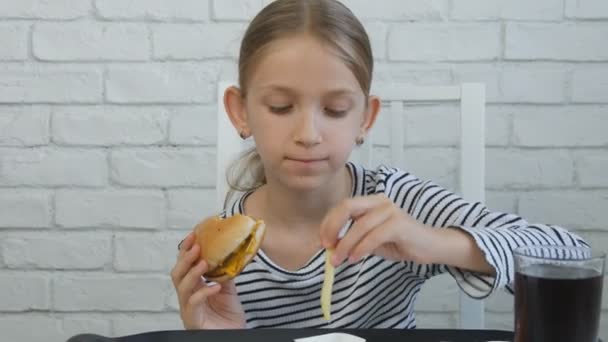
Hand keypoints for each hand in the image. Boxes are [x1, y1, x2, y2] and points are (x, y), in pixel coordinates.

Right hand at [171, 233, 245, 328]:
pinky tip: (215, 286)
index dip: (186, 250)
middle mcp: (187, 297)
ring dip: (193, 273)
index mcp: (193, 287)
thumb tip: (229, 251)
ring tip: (204, 263)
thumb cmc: (228, 315)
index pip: (184, 265)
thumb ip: (224, 272)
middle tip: (196, 246)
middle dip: (185, 258)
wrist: (235, 334)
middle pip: (177, 274)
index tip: (194, 235)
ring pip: (182, 288)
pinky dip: (204, 292)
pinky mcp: (193, 320)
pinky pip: (193, 304)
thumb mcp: (228, 288)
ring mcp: (188, 309)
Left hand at [320, 194, 434, 266]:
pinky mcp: (399, 224)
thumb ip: (351, 240)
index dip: (328, 222)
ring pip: (360, 225)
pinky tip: (355, 259)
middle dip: (332, 226)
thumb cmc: (400, 242)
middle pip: (347, 206)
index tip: (321, 241)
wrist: (430, 247)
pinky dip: (361, 248)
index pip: (342, 206)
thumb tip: (328, 246)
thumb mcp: (370, 241)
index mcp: (370, 202)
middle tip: (326, 246)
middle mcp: (379, 201)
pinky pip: (374, 236)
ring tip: (338, 260)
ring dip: (345, 244)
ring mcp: (390, 210)